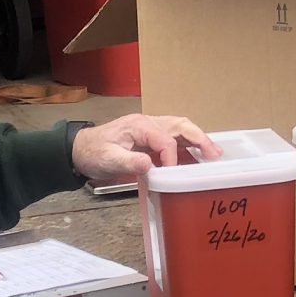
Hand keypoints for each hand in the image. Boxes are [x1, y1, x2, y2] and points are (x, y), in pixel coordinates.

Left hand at [73, 113, 215, 184]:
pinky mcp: (150, 137)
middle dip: (199, 138)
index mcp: (140, 125)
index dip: (172, 157)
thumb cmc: (93, 154)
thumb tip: (150, 164)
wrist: (80, 151)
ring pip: (180, 129)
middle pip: (180, 126)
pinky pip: (173, 137)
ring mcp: (150, 129)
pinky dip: (188, 144)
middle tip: (215, 154)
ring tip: (213, 153)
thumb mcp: (108, 160)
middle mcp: (148, 123)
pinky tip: (197, 155)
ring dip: (197, 139)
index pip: (165, 139)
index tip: (173, 173)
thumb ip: (129, 162)